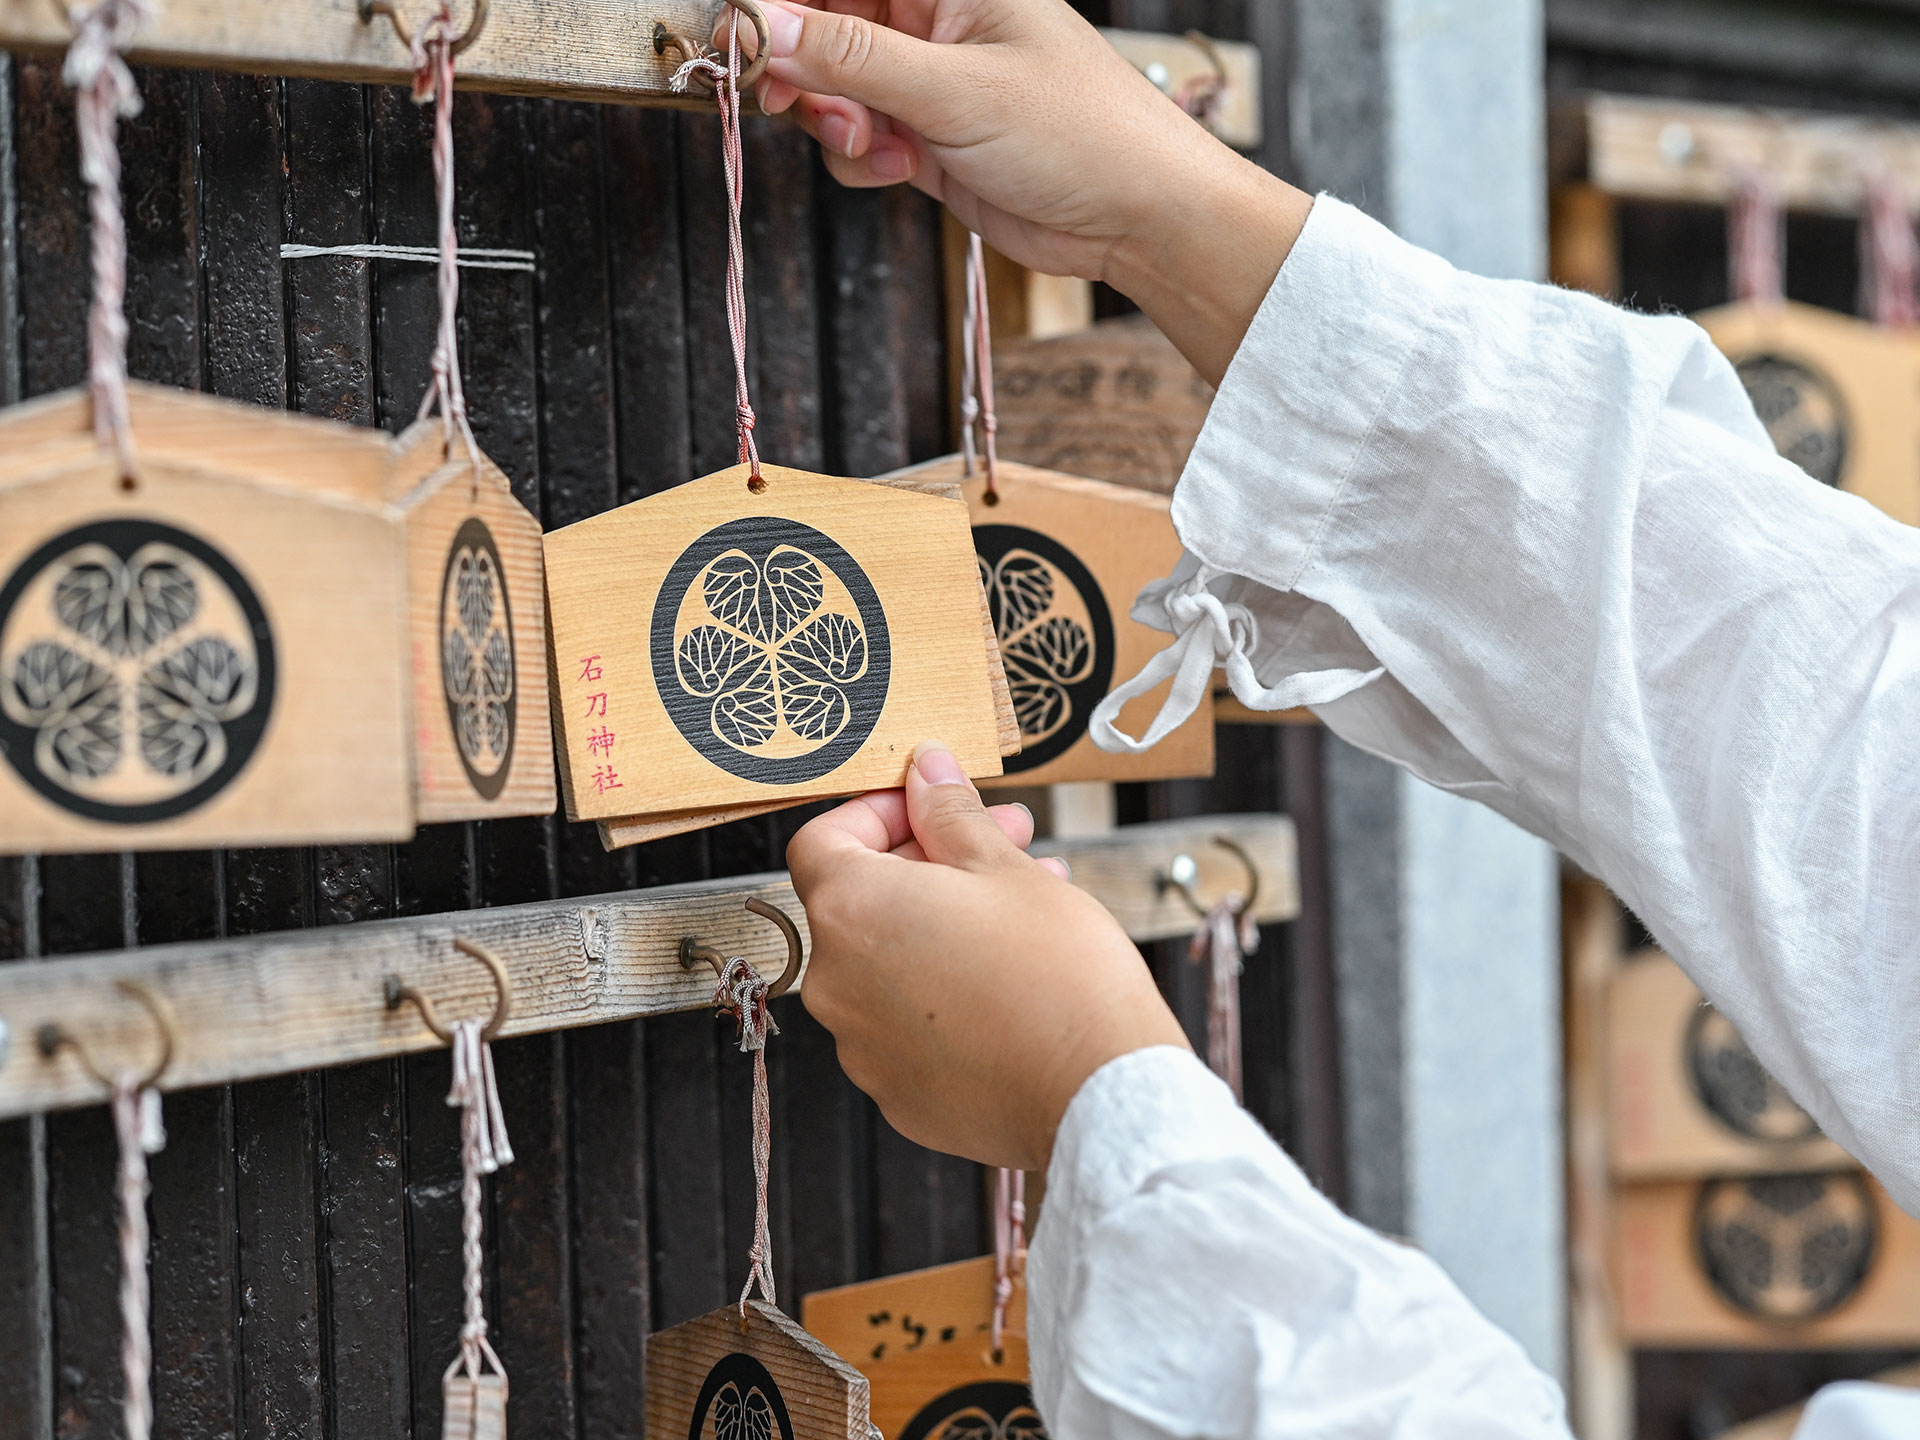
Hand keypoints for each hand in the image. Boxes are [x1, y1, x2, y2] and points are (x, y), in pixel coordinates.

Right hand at [738, 0, 1313, 384]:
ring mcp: (928, 80)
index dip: (784, 1)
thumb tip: (764, 24)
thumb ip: (852, 59)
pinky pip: (860, 138)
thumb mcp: (956, 90)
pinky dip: (865, 159)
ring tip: (881, 146)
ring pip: (833, 88)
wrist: (1140, 217)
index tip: (745, 34)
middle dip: (803, 68)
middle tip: (793, 103)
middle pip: (822, 25)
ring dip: (837, 122)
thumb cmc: (1082, 134)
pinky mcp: (928, 137)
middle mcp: (933, 20)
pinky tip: (906, 171)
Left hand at [787, 741, 1189, 1169]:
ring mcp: (862, 1048)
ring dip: (941, 927)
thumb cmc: (1057, 974)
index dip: (878, 813)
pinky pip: (906, 1026)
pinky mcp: (897, 1093)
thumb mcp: (1005, 868)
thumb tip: (926, 770)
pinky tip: (1007, 982)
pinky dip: (942, 994)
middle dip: (930, 864)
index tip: (930, 806)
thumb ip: (950, 813)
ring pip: (889, 964)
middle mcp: (835, 985)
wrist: (1098, 1093)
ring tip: (1023, 912)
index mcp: (850, 913)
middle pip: (861, 903)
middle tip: (1005, 844)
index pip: (822, 841)